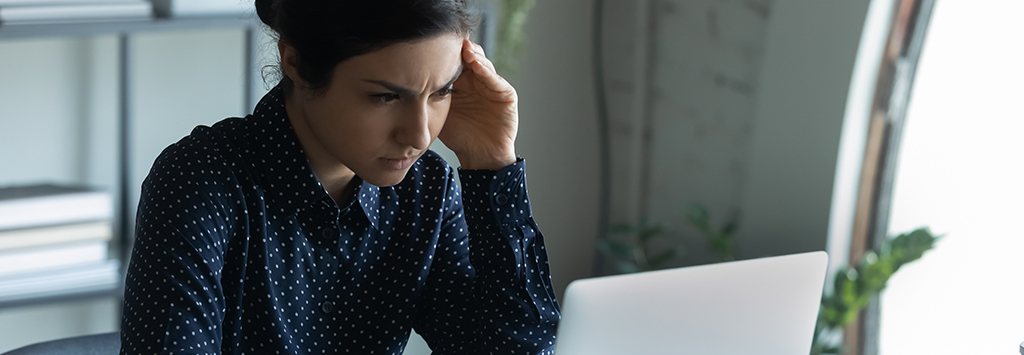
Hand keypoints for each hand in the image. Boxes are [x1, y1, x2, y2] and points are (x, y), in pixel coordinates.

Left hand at [439, 39, 518, 169]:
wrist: (479, 157)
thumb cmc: (458, 137)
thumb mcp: (440, 113)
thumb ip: (430, 96)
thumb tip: (407, 80)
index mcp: (462, 84)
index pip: (455, 62)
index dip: (446, 54)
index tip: (433, 45)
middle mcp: (478, 82)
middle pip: (470, 58)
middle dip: (461, 50)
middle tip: (449, 41)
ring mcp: (493, 87)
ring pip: (484, 65)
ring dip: (474, 56)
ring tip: (464, 49)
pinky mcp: (506, 96)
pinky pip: (497, 81)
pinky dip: (487, 72)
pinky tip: (477, 65)